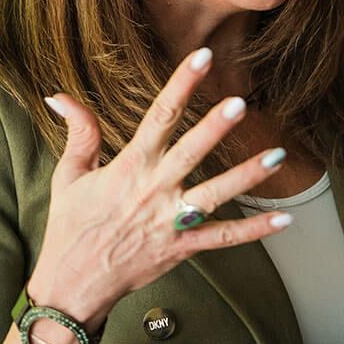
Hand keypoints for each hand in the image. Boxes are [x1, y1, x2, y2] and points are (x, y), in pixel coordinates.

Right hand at [28, 49, 289, 326]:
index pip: (158, 117)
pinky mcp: (183, 248)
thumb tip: (58, 94)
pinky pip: (224, 238)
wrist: (73, 286)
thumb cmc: (71, 227)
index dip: (181, 85)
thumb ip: (79, 132)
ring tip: (278, 156)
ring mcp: (170, 222)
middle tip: (241, 103)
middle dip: (215, 127)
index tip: (202, 58)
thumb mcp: (69, 176)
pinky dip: (255, 230)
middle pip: (189, 153)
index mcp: (128, 167)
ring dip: (247, 176)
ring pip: (215, 195)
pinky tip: (285, 218)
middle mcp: (153, 191)